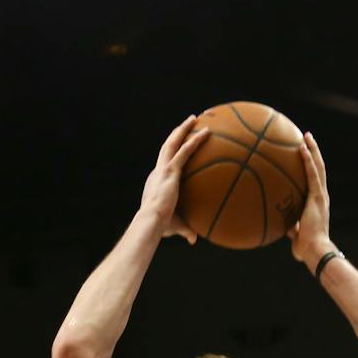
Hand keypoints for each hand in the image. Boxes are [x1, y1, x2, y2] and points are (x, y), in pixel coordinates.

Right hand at [140, 115, 207, 243]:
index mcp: (157, 182)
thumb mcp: (175, 226)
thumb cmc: (160, 227)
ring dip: (184, 129)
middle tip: (187, 123)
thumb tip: (194, 239)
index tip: (178, 146)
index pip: (164, 163)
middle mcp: (158, 171)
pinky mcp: (170, 170)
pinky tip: (206, 132)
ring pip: (173, 142)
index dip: (170, 153)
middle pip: (167, 146)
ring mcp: (163, 169)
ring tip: (195, 118)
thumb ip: (185, 229)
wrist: (151, 222)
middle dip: (177, 133)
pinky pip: (185, 151)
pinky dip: (195, 140)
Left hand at [287, 131, 332, 271]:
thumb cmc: (306, 247)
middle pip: (319, 168)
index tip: (305, 155)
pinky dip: (308, 160)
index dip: (312, 166)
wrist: (315, 250)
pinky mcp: (317, 196)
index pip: (315, 179)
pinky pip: (312, 174)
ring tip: (306, 136)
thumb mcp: (296, 234)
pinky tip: (303, 148)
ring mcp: (320, 195)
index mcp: (317, 202)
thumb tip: (284, 226)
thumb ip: (292, 228)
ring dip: (312, 150)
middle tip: (306, 138)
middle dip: (313, 152)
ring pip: (318, 167)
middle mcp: (322, 195)